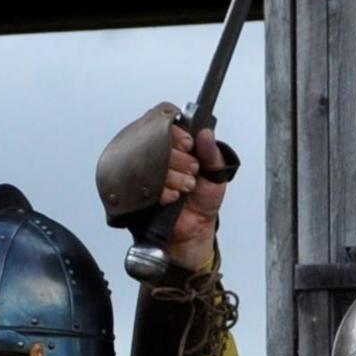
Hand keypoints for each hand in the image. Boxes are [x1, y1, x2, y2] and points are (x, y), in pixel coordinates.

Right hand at [153, 124, 229, 273]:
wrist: (194, 230)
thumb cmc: (204, 200)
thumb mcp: (217, 174)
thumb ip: (213, 154)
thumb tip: (206, 134)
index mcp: (177, 146)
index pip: (168, 125)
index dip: (178, 134)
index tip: (189, 145)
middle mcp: (159, 155)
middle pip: (159, 142)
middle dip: (180, 159)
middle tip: (192, 170)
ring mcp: (147, 172)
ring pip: (153, 162)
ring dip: (174, 176)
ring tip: (186, 187)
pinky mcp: (139, 190)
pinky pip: (147, 182)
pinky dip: (164, 190)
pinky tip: (174, 197)